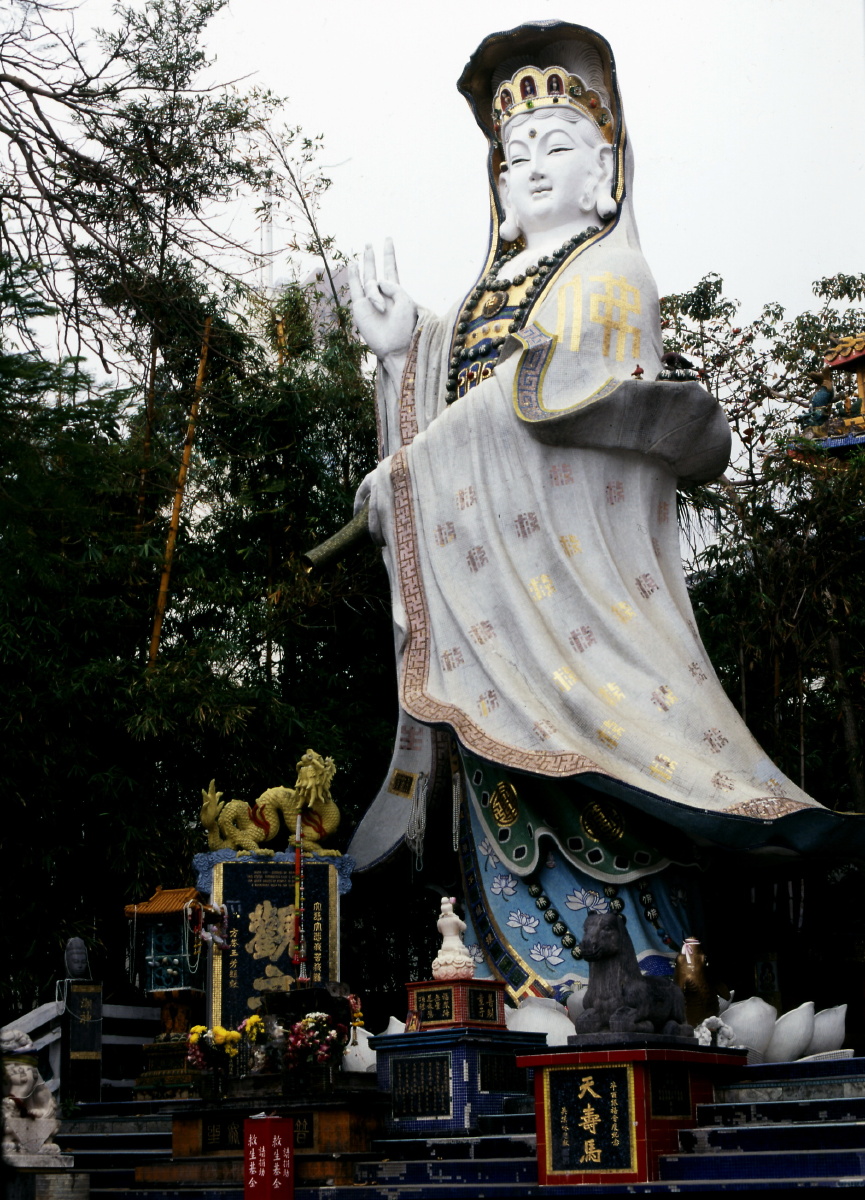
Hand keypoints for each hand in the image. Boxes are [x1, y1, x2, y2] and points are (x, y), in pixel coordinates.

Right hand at [347, 238, 416, 358]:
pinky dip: (353, 276)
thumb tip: (376, 282)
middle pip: (375, 269)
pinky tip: (352, 265)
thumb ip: (392, 286)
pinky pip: (355, 288)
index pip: (391, 267)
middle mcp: (382, 293)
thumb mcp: (404, 300)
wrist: (394, 345)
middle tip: (369, 243)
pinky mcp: (360, 307)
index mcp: (396, 291)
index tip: (388, 238)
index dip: (389, 253)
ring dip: (372, 287)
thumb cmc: (404, 325)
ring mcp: (370, 300)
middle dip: (373, 257)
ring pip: (367, 279)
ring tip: (381, 309)